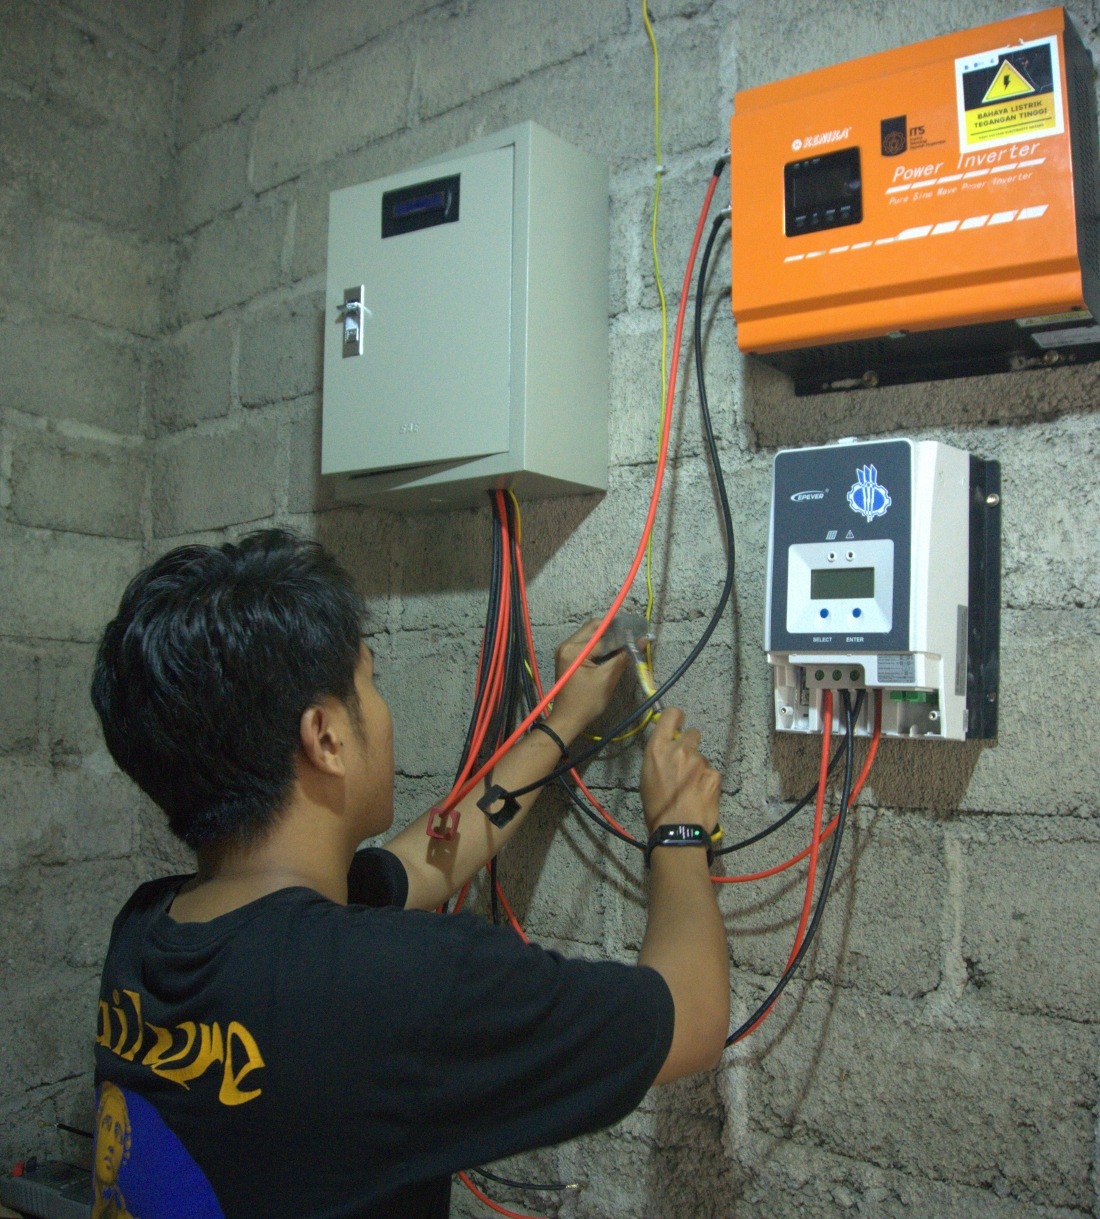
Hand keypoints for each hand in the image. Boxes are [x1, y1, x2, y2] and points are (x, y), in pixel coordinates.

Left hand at [546, 619, 629, 739]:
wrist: (567, 719)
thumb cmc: (586, 702)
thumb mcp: (607, 679)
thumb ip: (623, 657)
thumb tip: (641, 640)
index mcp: (573, 650)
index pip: (603, 635)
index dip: (623, 633)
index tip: (640, 632)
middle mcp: (566, 644)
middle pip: (594, 627)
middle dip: (614, 629)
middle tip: (632, 633)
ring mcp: (565, 649)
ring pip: (590, 633)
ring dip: (607, 635)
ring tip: (625, 641)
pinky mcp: (567, 655)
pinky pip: (586, 642)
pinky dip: (599, 643)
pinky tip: (612, 649)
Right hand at [640, 708, 720, 835]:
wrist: (677, 830)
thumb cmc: (656, 806)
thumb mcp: (647, 776)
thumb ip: (659, 757)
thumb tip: (667, 750)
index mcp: (658, 749)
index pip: (671, 715)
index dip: (676, 717)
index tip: (678, 723)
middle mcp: (680, 749)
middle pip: (692, 733)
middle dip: (691, 745)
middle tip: (686, 763)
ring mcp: (700, 762)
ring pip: (702, 758)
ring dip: (699, 768)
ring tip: (691, 789)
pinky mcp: (714, 775)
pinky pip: (711, 773)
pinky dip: (707, 783)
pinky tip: (700, 796)